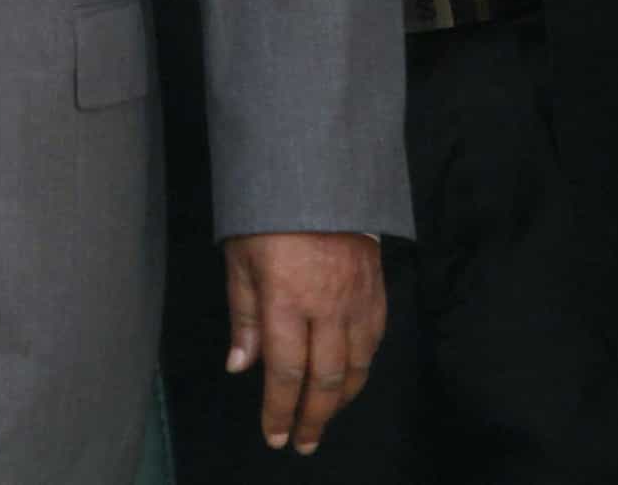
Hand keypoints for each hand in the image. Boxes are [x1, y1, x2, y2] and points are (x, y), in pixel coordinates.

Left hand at [223, 230, 384, 454]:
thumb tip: (240, 367)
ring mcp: (357, 300)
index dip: (279, 410)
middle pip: (324, 380)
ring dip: (339, 401)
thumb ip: (243, 316)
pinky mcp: (377, 291)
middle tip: (303, 443)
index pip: (285, 371)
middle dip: (312, 418)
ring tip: (323, 419)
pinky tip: (349, 380)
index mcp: (286, 298)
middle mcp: (326, 306)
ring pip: (356, 368)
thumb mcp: (240, 259)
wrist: (319, 175)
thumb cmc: (268, 215)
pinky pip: (374, 343)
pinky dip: (361, 370)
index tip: (274, 436)